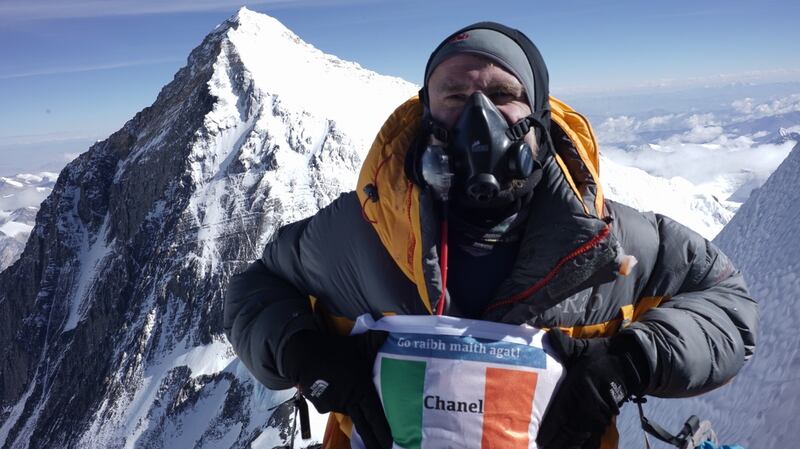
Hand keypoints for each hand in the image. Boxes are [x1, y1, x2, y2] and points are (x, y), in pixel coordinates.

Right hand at [282, 329, 390, 448]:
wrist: (301, 354)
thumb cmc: (333, 349)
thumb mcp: (356, 344)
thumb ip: (373, 341)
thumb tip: (388, 333)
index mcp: (361, 389)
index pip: (376, 417)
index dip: (383, 433)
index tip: (391, 444)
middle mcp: (349, 401)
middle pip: (364, 426)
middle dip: (374, 440)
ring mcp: (334, 405)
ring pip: (349, 411)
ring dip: (354, 411)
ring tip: (359, 410)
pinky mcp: (321, 405)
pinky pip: (334, 405)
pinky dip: (338, 401)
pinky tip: (335, 389)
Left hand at [536, 329, 646, 448]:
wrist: (631, 363)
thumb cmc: (601, 355)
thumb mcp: (581, 348)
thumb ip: (563, 344)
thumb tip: (551, 334)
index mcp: (577, 388)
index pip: (559, 414)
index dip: (549, 429)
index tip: (538, 439)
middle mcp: (586, 404)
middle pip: (568, 430)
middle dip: (555, 442)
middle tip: (541, 448)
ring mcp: (597, 413)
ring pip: (580, 436)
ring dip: (568, 445)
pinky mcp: (606, 418)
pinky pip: (594, 436)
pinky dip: (585, 445)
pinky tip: (576, 448)